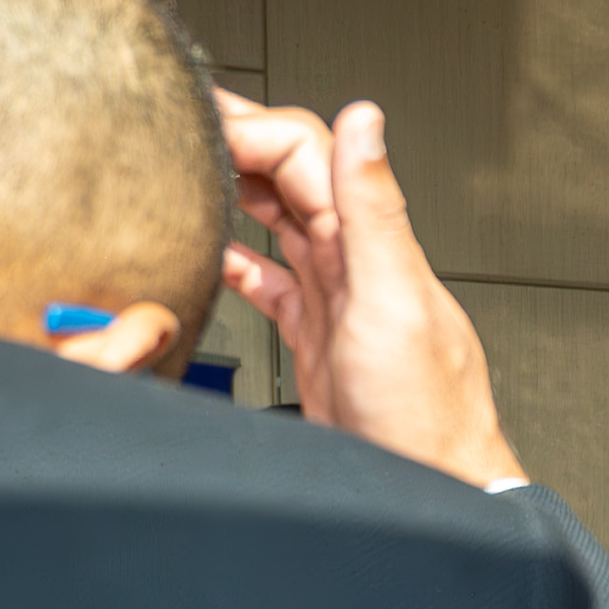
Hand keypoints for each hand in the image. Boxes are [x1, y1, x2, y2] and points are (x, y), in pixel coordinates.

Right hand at [215, 88, 526, 487]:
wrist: (430, 489)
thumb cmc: (427, 412)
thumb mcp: (395, 300)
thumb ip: (376, 210)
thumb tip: (365, 120)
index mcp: (371, 240)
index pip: (307, 151)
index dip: (252, 127)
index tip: (197, 121)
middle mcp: (354, 260)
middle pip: (289, 176)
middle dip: (238, 143)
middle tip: (178, 122)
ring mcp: (333, 298)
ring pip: (277, 222)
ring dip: (235, 191)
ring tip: (187, 169)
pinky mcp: (314, 337)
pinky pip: (270, 283)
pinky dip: (237, 262)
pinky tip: (211, 253)